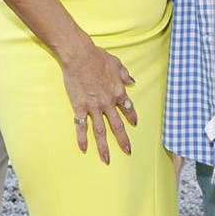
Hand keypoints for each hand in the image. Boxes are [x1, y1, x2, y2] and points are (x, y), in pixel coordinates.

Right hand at [61, 38, 137, 163]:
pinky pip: (81, 126)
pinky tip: (83, 148)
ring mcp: (94, 106)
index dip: (132, 116)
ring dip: (104, 146)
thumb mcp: (116, 63)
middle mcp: (108, 102)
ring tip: (107, 159)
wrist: (79, 56)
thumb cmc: (97, 57)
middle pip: (117, 125)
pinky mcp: (80, 107)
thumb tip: (132, 80)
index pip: (128, 108)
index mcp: (118, 91)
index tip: (135, 124)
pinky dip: (82, 138)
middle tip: (128, 151)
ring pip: (100, 131)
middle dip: (123, 140)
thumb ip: (124, 74)